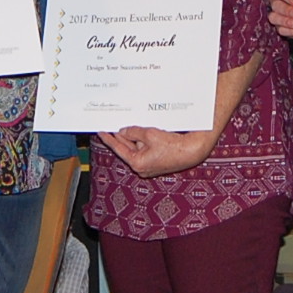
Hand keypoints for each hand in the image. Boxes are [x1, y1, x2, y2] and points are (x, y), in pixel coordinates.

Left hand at [96, 126, 214, 177]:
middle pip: (127, 148)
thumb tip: (124, 131)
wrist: (191, 151)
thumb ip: (133, 132)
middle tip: (117, 124)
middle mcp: (141, 168)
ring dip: (136, 137)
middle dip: (124, 136)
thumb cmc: (173, 146)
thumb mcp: (149, 134)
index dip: (109, 138)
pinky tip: (147, 132)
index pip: (118, 148)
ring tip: (139, 127)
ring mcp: (149, 166)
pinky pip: (145, 150)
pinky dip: (144, 141)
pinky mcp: (156, 162)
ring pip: (137, 148)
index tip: (101, 132)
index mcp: (137, 163)